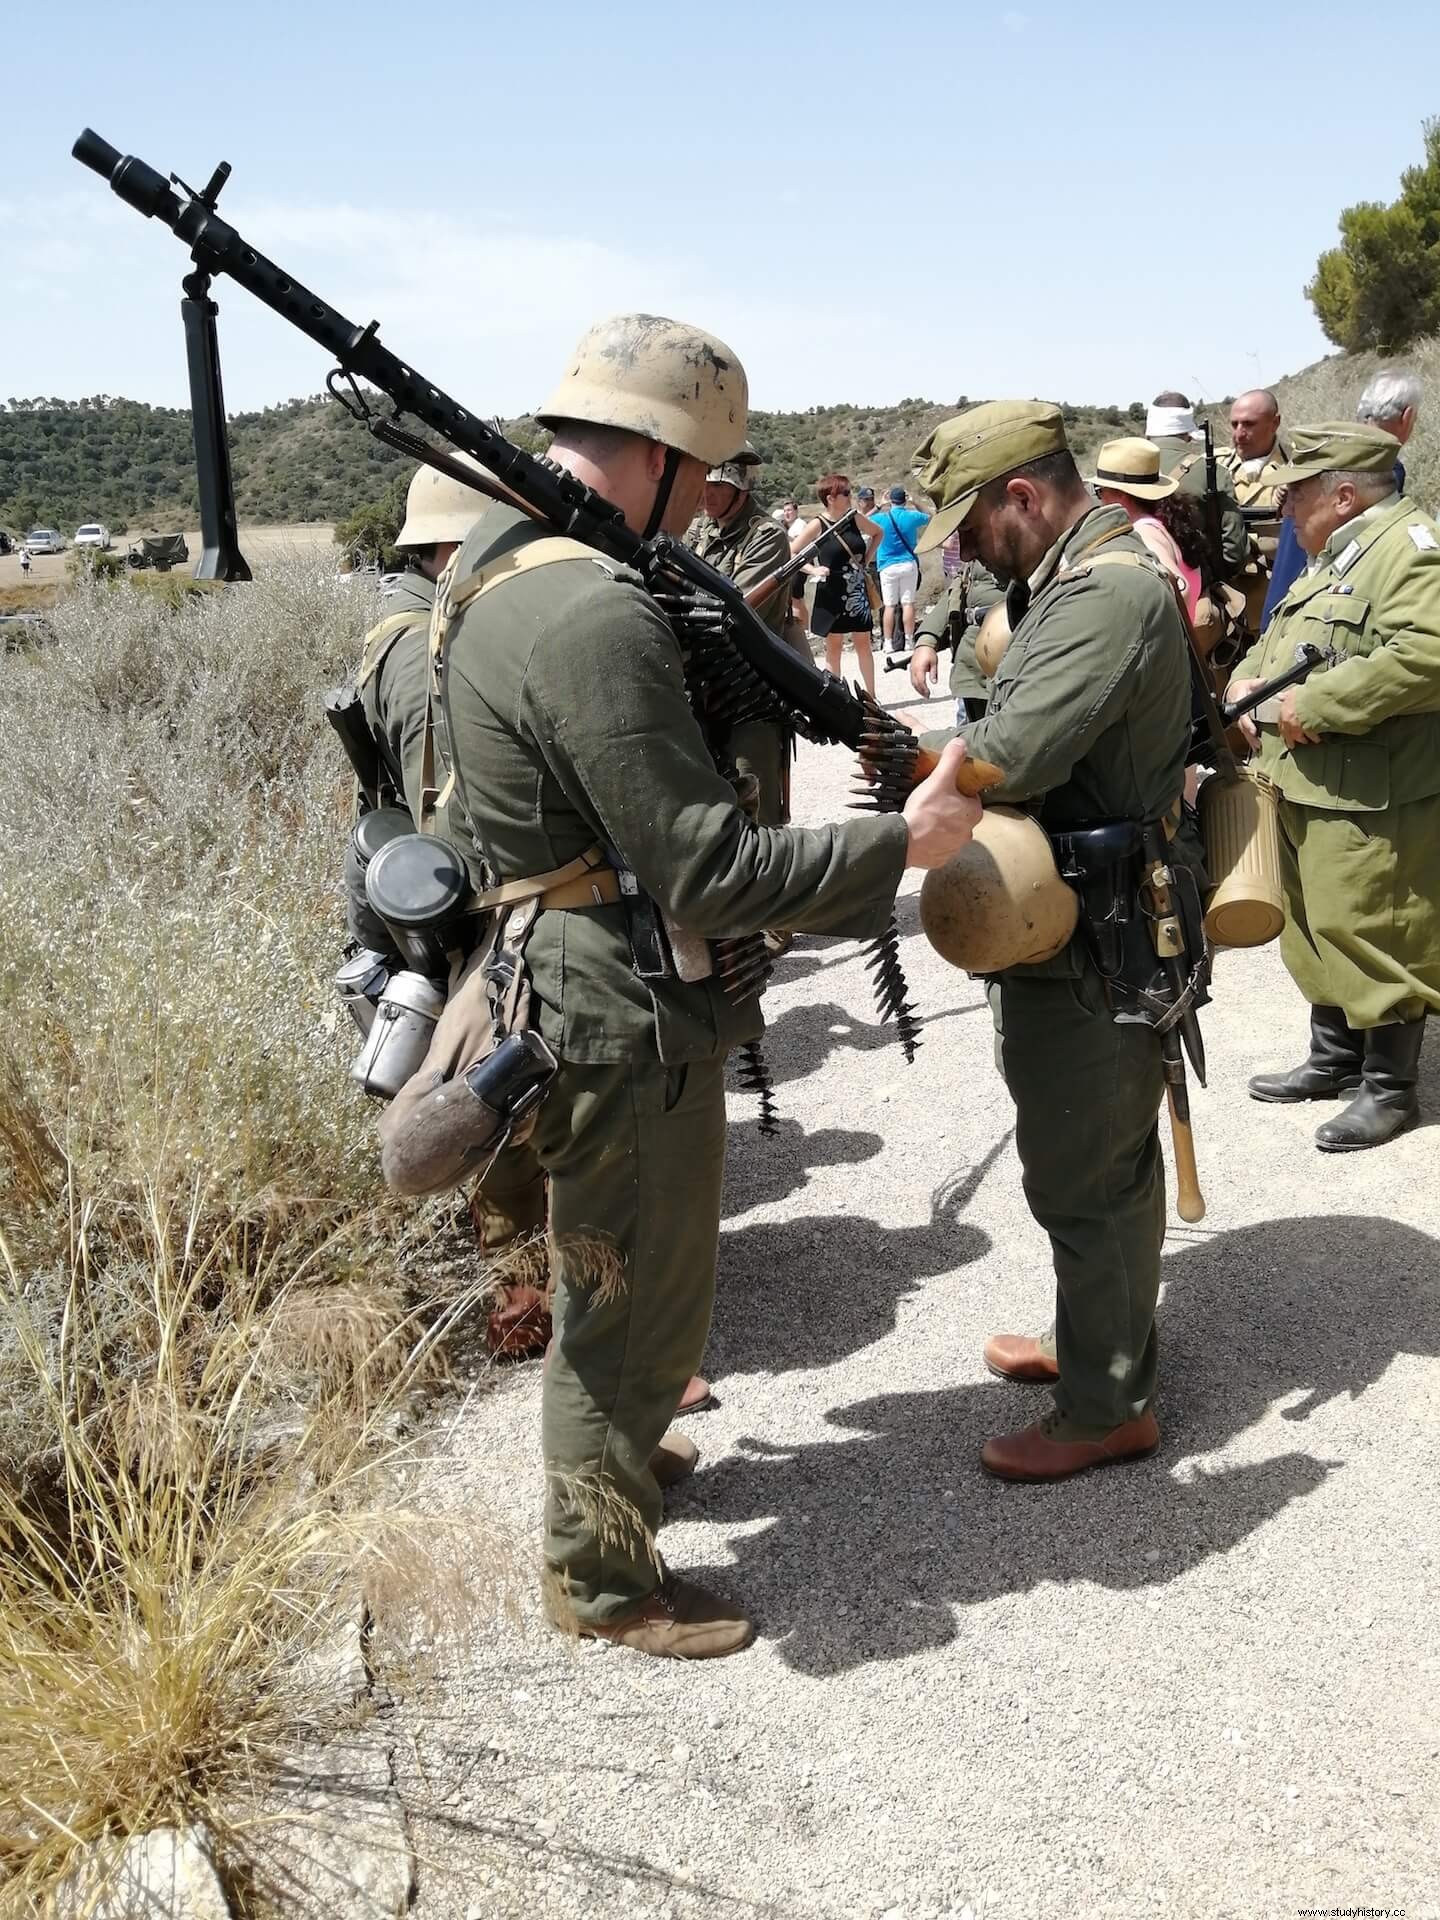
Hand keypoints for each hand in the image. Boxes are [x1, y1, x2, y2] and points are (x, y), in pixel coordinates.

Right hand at [902, 737, 982, 868]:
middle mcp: (968, 833)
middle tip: (932, 803)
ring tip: (924, 818)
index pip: (971, 798)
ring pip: (950, 833)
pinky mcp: (939, 859)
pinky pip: (938, 848)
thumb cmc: (925, 810)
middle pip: (961, 816)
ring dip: (940, 827)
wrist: (905, 841)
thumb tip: (961, 742)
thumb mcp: (939, 779)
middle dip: (949, 810)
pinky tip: (920, 834)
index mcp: (973, 813)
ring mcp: (954, 848)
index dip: (958, 792)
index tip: (944, 789)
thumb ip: (952, 759)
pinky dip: (931, 842)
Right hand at [909, 644, 938, 698]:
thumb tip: (934, 682)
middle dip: (921, 691)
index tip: (928, 694)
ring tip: (923, 693)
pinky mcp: (911, 669)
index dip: (924, 690)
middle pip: (916, 684)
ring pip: (913, 682)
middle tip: (927, 696)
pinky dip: (915, 684)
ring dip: (918, 689)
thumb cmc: (929, 652)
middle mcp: (914, 670)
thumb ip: (934, 673)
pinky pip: (912, 679)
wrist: (923, 645)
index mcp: (919, 668)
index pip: (921, 682)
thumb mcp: (934, 663)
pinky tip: (919, 687)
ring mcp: (911, 669)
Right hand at [1224, 677, 1262, 750]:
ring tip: (1257, 747)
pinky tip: (1256, 746)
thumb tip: (1263, 681)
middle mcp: (1238, 714)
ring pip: (1244, 732)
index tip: (1254, 730)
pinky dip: (1250, 739)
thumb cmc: (1241, 689)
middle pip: (1243, 728)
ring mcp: (1239, 720)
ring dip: (1250, 740)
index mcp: (1239, 705)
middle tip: (1257, 744)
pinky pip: (1246, 732)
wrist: (1233, 692)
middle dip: (1250, 737)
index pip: (1243, 717)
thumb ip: (1256, 683)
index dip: (1247, 724)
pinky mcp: (1242, 724)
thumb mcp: (1248, 683)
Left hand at [1276, 686, 1320, 749]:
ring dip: (1302, 739)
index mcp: (1284, 711)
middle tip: (1292, 745)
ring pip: (1298, 736)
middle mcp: (1288, 721)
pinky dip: (1314, 738)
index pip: (1281, 723)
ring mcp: (1298, 726)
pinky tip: (1317, 739)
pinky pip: (1311, 736)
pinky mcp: (1308, 729)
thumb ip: (1287, 695)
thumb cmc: (1304, 693)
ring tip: (1306, 742)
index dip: (1284, 729)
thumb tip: (1280, 696)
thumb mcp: (1293, 691)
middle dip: (1290, 740)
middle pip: (1288, 734)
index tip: (1285, 733)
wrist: (1314, 697)